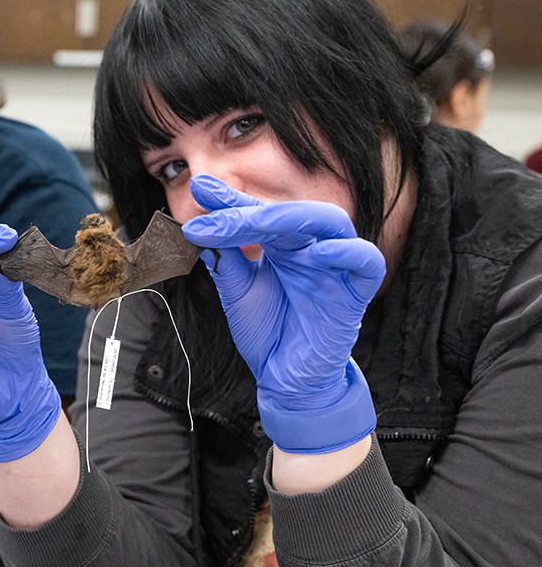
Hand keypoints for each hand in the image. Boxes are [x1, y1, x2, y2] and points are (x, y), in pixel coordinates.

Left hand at [181, 175, 384, 453]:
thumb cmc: (268, 332)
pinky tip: (319, 253)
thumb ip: (225, 258)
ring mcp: (336, 267)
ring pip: (331, 224)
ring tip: (257, 222)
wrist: (285, 379)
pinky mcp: (356, 293)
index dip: (230, 201)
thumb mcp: (237, 292)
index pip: (259, 214)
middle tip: (212, 214)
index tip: (199, 188)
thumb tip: (200, 223)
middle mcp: (310, 249)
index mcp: (283, 245)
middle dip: (249, 211)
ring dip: (294, 218)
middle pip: (289, 214)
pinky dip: (349, 252)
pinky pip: (367, 263)